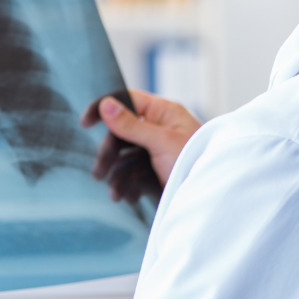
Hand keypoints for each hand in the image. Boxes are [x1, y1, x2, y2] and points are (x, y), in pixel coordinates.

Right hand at [81, 89, 201, 200]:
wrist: (214, 198)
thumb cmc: (197, 162)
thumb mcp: (162, 141)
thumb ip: (132, 125)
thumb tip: (106, 104)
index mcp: (164, 113)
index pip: (127, 101)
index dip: (104, 108)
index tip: (84, 123)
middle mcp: (159, 129)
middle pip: (121, 133)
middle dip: (109, 154)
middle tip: (98, 173)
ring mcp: (157, 151)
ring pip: (125, 156)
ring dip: (116, 174)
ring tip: (114, 193)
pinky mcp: (157, 172)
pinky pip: (133, 174)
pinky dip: (127, 185)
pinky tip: (125, 198)